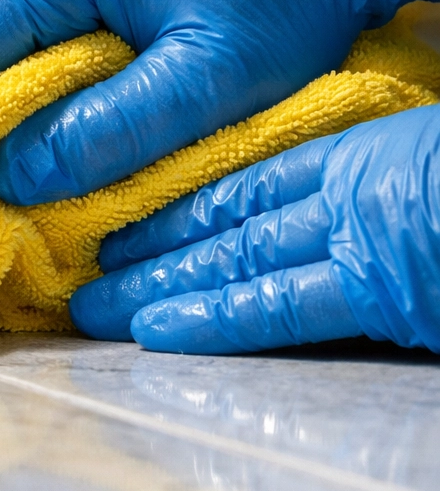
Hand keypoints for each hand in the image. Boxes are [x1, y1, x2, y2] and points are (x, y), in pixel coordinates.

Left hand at [69, 106, 439, 353]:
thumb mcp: (418, 161)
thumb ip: (364, 186)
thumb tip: (329, 208)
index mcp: (357, 160)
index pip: (245, 187)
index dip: (180, 206)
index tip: (127, 219)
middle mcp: (341, 197)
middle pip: (223, 226)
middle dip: (150, 248)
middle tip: (84, 264)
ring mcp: (355, 238)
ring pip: (231, 262)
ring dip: (157, 284)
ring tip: (93, 302)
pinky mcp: (379, 284)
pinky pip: (279, 304)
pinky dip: (212, 318)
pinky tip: (153, 330)